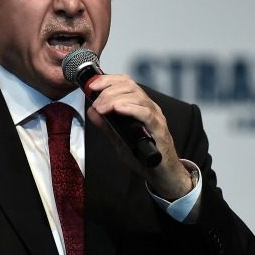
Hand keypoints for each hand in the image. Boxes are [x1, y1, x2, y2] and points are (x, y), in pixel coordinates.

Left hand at [86, 74, 192, 199]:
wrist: (162, 175)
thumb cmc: (143, 156)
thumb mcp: (119, 139)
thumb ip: (106, 125)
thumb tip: (91, 111)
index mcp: (140, 106)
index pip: (126, 83)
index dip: (108, 80)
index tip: (91, 86)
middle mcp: (149, 107)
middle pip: (129, 86)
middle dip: (108, 90)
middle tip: (95, 102)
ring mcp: (156, 117)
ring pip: (137, 96)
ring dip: (114, 99)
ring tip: (101, 107)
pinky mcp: (159, 130)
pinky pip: (146, 114)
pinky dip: (130, 108)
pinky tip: (118, 109)